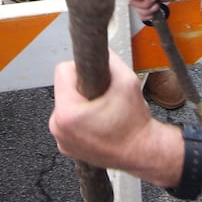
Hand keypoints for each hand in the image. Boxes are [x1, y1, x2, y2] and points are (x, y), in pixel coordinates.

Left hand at [49, 50, 161, 172]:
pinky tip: (98, 123)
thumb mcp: (127, 80)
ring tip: (102, 111)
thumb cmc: (135, 125)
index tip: (96, 76)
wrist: (143, 151)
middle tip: (102, 96)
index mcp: (67, 113)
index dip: (82, 68)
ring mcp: (62, 140)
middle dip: (82, 88)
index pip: (62, 71)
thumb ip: (109, 58)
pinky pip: (68, 122)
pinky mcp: (66, 147)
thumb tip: (100, 49)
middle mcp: (59, 128)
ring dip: (81, 104)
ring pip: (66, 105)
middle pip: (63, 89)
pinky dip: (80, 120)